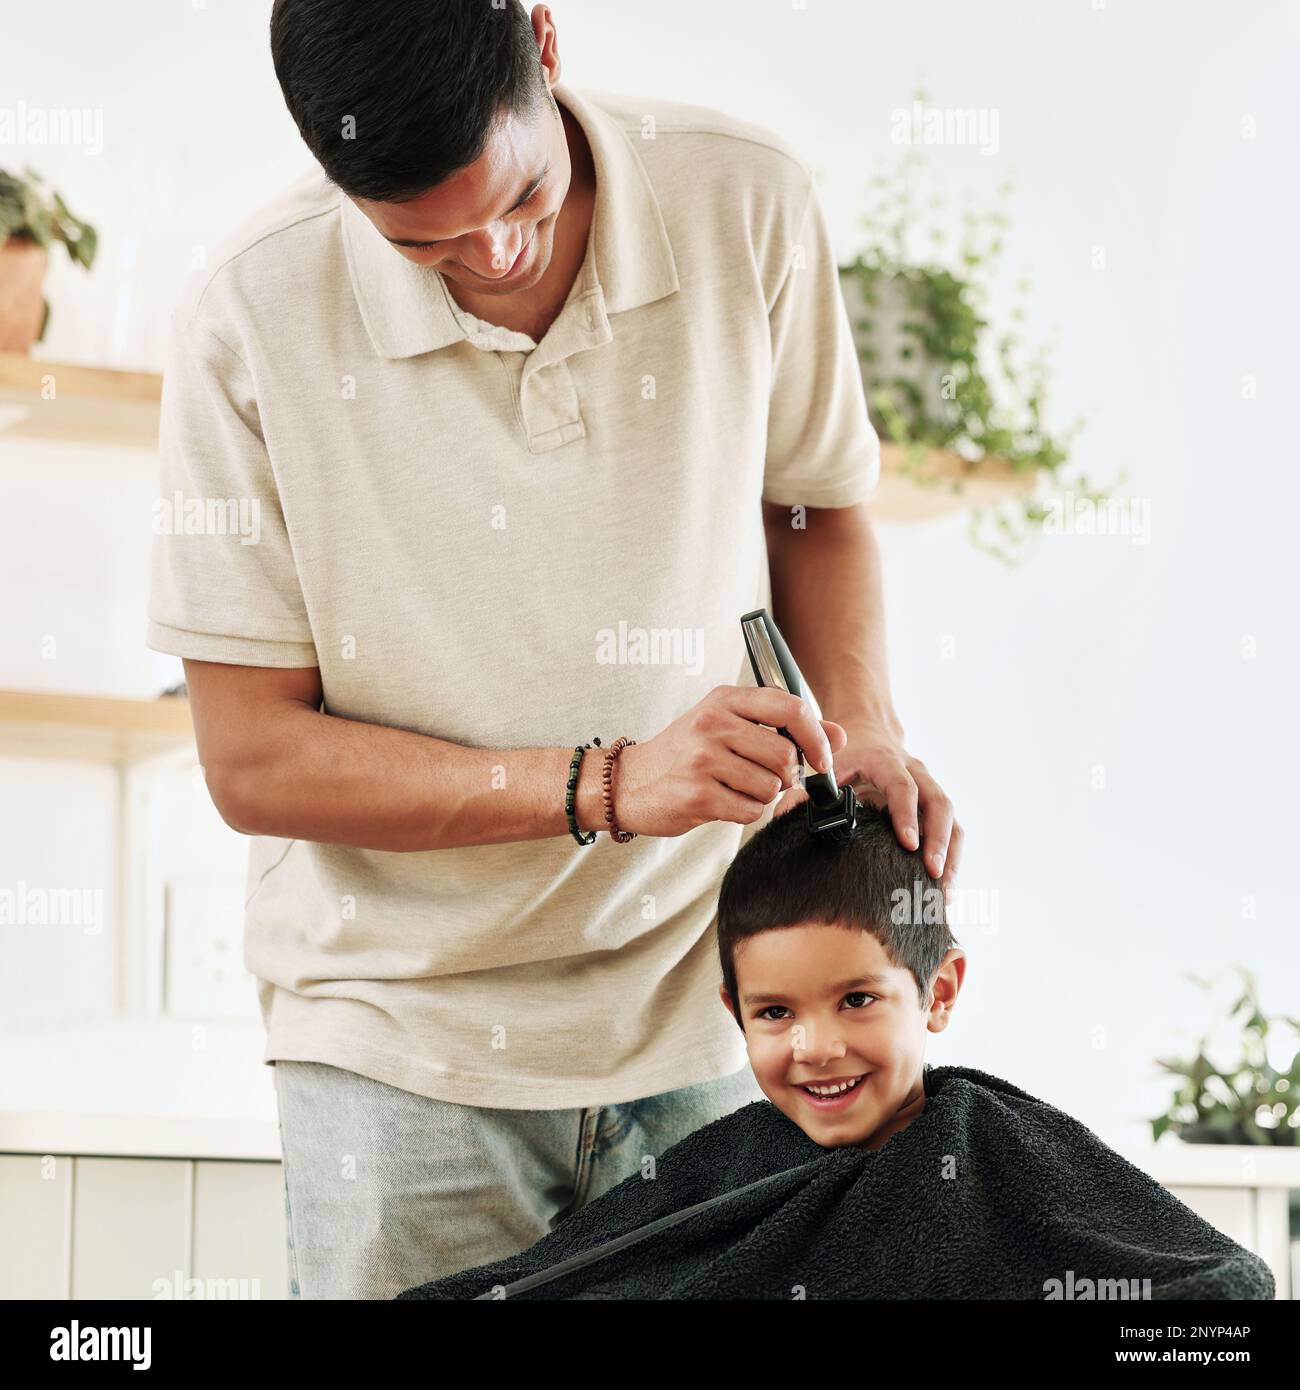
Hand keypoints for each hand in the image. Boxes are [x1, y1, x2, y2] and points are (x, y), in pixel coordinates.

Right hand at [611, 685, 847, 837]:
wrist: (630, 783)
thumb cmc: (685, 752)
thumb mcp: (729, 725)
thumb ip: (785, 727)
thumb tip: (839, 736)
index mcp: (724, 699)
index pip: (790, 707)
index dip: (815, 736)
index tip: (821, 758)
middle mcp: (712, 724)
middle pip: (785, 755)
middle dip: (784, 775)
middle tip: (762, 776)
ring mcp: (703, 760)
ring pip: (770, 787)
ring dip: (762, 795)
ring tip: (734, 786)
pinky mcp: (698, 795)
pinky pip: (750, 811)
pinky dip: (744, 812)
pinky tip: (721, 801)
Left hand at [773, 721, 962, 895]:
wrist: (870, 731)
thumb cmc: (847, 754)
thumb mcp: (828, 764)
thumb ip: (808, 789)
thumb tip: (786, 816)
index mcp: (887, 762)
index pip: (902, 786)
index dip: (907, 814)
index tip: (908, 843)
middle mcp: (916, 773)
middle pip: (939, 803)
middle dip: (938, 840)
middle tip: (932, 873)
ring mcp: (930, 788)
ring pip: (951, 819)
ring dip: (951, 855)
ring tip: (943, 893)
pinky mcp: (935, 806)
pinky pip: (952, 830)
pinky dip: (951, 859)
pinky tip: (943, 891)